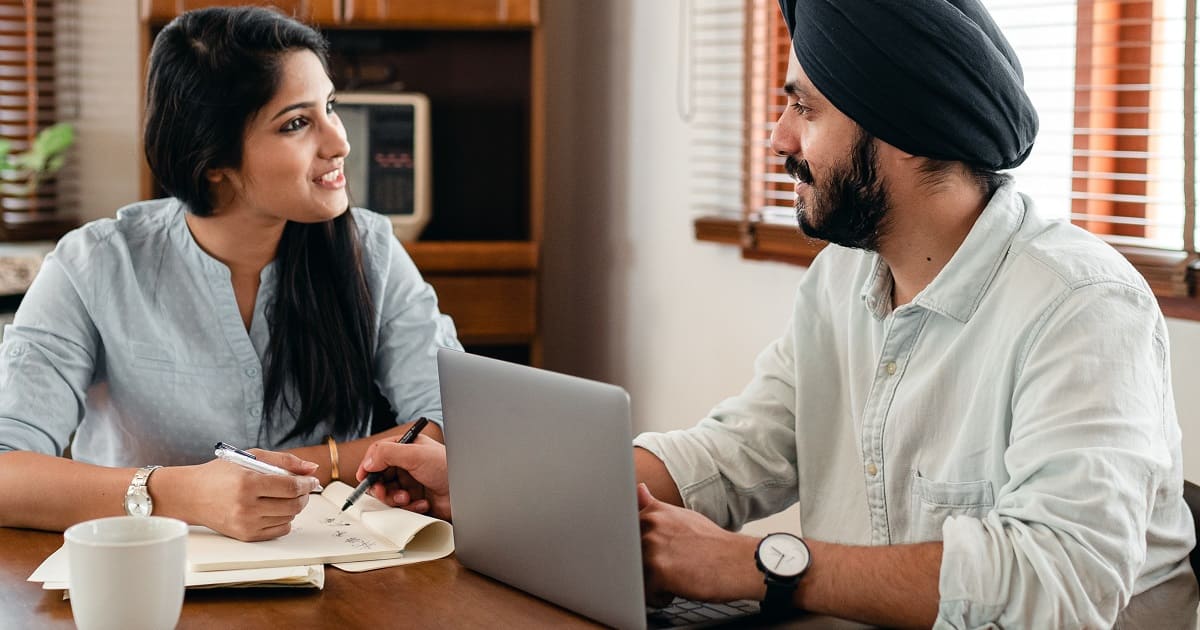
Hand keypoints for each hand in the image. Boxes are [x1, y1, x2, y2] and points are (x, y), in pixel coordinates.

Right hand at [172, 450, 320, 541]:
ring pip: (289, 518)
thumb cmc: (219, 475)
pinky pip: (279, 530)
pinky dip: (285, 519)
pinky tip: (276, 508)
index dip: (307, 483)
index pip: (290, 487)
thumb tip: (311, 468)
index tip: (312, 480)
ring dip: (294, 506)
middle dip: (304, 495)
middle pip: (293, 505)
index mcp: (247, 483)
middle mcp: (246, 506)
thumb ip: (284, 460)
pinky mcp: (246, 536)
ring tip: (286, 496)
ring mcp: (246, 524)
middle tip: (302, 488)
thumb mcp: (250, 458)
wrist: (191, 495)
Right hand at [357, 435, 450, 520]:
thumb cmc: (448, 467)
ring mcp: (411, 482)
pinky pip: (401, 506)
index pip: (379, 453)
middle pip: (380, 476)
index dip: (369, 465)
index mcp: (407, 448)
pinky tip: (423, 503)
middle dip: (381, 487)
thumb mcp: (415, 454)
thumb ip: (388, 454)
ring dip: (395, 498)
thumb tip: (368, 462)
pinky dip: (410, 506)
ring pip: (389, 493)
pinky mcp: (416, 499)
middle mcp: (407, 465)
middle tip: (384, 492)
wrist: (467, 492)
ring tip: (407, 499)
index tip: (363, 477)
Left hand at [637, 484, 763, 605]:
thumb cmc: (712, 543)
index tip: (658, 553)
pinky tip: (679, 587)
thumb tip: (638, 490)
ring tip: (678, 576)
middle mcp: (649, 525)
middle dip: (647, 567)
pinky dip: (660, 597)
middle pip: (629, 558)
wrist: (737, 562)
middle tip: (674, 565)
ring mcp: (652, 547)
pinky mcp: (658, 571)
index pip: (627, 537)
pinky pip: (646, 594)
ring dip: (653, 582)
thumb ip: (654, 507)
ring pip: (636, 576)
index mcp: (653, 513)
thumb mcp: (683, 517)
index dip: (641, 551)